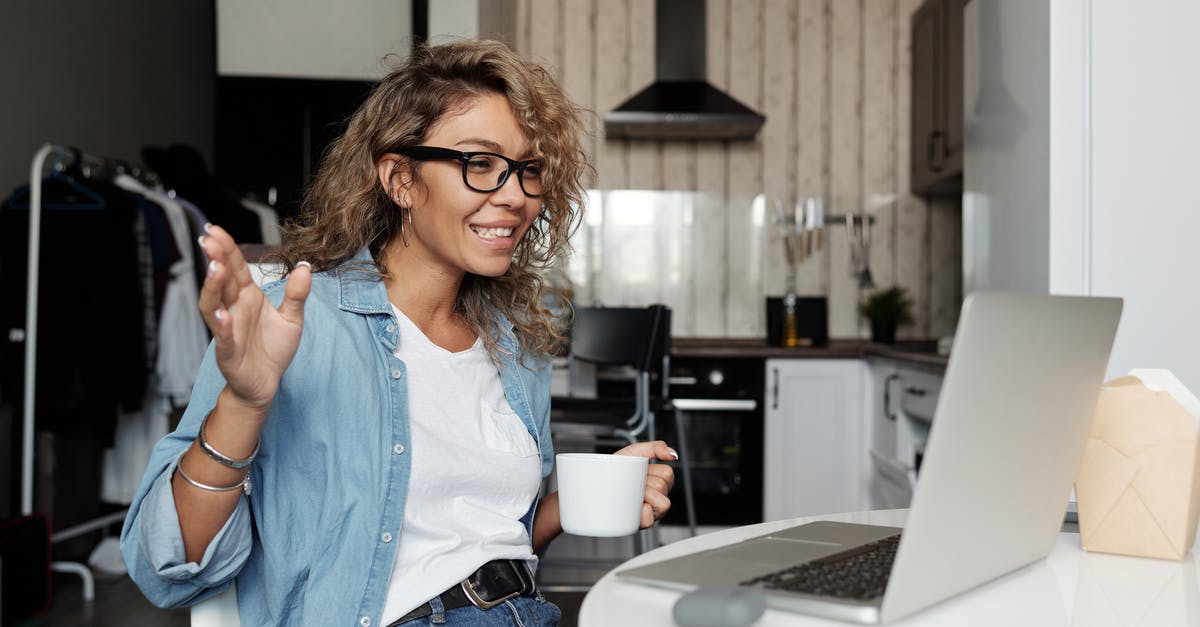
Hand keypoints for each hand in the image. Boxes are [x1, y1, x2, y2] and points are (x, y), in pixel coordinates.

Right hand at [197, 224, 310, 413]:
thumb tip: (305, 267)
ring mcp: (228, 329)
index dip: (226, 248)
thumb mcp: (292, 319)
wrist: (267, 383)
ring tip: (215, 268)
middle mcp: (233, 309)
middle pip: (221, 280)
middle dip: (215, 259)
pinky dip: (221, 325)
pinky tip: (221, 313)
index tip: (216, 229)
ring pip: (213, 305)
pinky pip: (222, 337)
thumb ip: (297, 294)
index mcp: (247, 297)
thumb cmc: (273, 349)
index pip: (235, 267)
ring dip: (213, 287)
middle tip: (210, 239)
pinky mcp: (228, 352)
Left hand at [615, 440, 677, 528]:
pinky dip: (641, 513)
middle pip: (663, 487)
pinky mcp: (640, 524)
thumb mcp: (635, 452)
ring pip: (662, 504)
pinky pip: (649, 520)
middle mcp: (657, 498)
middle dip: (645, 483)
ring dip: (643, 496)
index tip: (639, 471)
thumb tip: (673, 455)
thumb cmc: (614, 468)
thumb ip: (656, 447)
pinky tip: (631, 507)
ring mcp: (650, 512)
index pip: (667, 474)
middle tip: (632, 483)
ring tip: (630, 494)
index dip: (652, 471)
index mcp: (659, 482)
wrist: (594, 482)